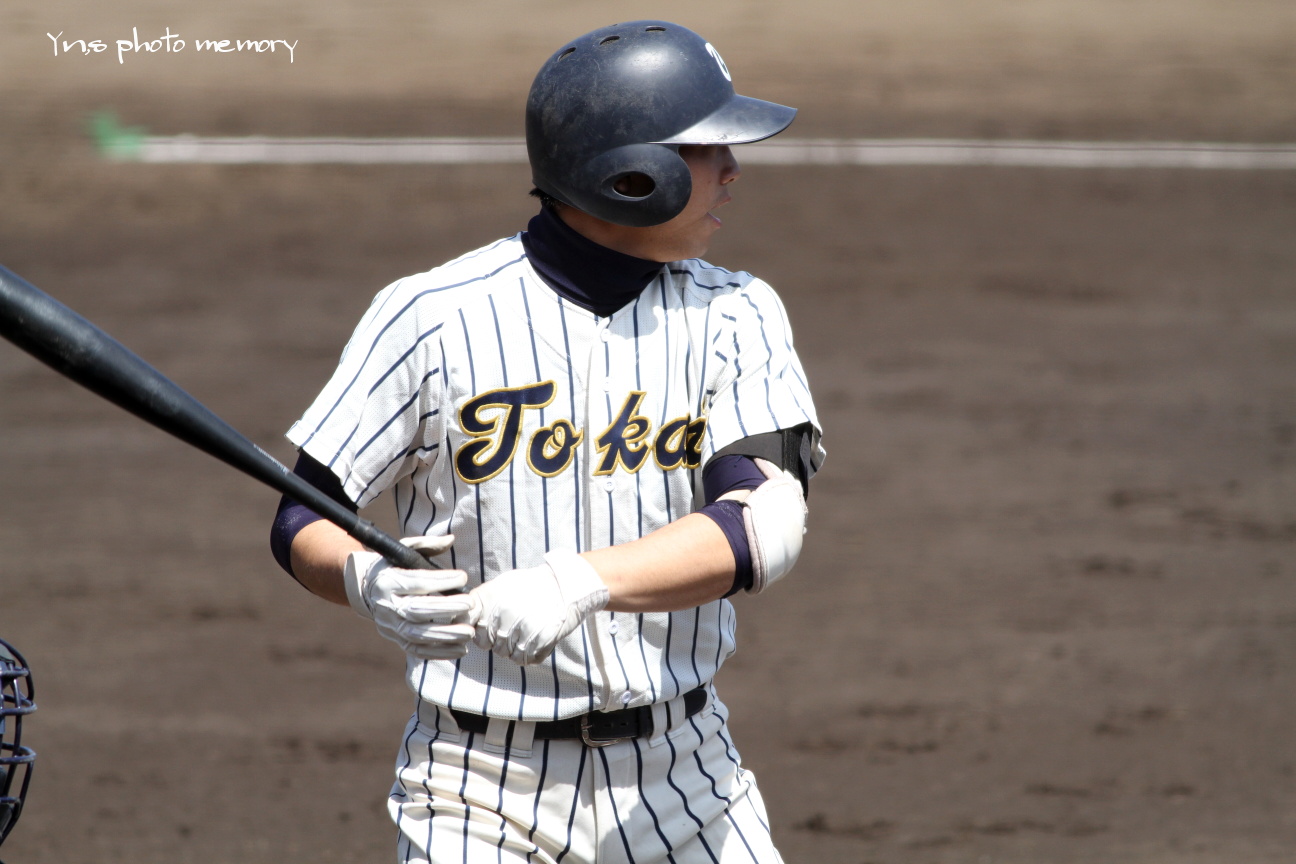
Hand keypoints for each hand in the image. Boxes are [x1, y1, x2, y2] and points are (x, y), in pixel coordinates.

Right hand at [344, 535, 475, 659]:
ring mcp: (391, 626)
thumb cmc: (394, 567)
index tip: (463, 577)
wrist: (367, 590)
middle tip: (470, 605)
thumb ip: (427, 544)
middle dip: (445, 608)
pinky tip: (461, 649)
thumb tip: (451, 539)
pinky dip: (439, 652)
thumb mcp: (403, 551)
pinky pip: (417, 650)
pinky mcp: (397, 640)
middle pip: (416, 610)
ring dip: (445, 635)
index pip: (415, 582)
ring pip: (417, 635)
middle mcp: (387, 605)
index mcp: (388, 581)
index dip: (440, 580)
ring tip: (469, 632)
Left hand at [468, 550, 609, 664]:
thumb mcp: (502, 584)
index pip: (465, 621)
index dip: (472, 628)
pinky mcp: (537, 642)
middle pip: (485, 642)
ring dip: (512, 646)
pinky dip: (527, 653)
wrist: (566, 586)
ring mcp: (519, 629)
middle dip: (494, 638)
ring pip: (503, 652)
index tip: (480, 628)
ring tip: (526, 629)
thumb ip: (482, 601)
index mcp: (490, 598)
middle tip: (510, 627)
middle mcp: (501, 614)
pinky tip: (535, 637)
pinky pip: (522, 659)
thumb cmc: (532, 585)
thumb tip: (464, 618)